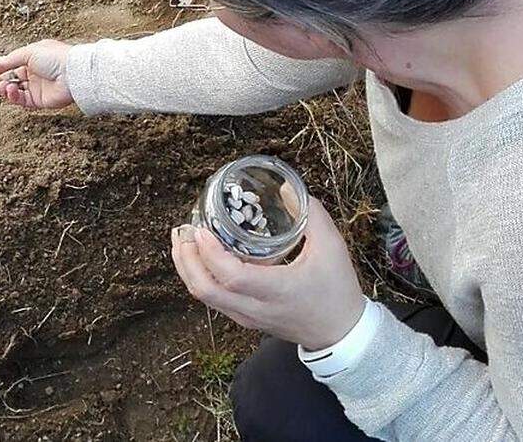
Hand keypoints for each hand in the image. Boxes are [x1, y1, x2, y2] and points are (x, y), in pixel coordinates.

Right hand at [0, 40, 73, 109]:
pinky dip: (14, 97)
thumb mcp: (28, 53)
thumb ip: (10, 60)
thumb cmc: (55, 58)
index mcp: (33, 58)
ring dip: (5, 90)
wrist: (73, 74)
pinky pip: (22, 100)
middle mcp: (35, 73)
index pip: (13, 65)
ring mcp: (37, 88)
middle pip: (12, 80)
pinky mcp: (40, 101)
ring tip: (1, 87)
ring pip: (15, 91)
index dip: (1, 69)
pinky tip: (9, 91)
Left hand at [170, 194, 365, 350]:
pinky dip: (200, 278)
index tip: (201, 229)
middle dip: (186, 260)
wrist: (340, 333)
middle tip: (181, 232)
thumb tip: (287, 190)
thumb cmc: (337, 291)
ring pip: (205, 298)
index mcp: (277, 291)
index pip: (232, 277)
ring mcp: (247, 317)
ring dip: (188, 269)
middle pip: (206, 290)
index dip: (211, 253)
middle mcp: (256, 308)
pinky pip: (214, 300)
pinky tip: (201, 258)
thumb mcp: (332, 248)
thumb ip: (312, 215)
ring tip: (183, 241)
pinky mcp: (245, 319)